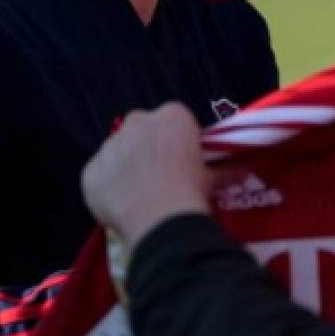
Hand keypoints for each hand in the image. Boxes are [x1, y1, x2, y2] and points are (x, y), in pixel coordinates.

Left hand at [82, 102, 210, 247]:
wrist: (161, 219)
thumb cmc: (192, 191)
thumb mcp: (213, 178)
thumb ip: (224, 170)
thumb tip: (243, 171)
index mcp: (172, 116)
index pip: (173, 120)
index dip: (177, 141)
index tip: (182, 160)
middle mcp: (137, 123)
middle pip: (140, 129)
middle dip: (147, 146)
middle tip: (160, 175)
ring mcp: (110, 146)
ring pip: (117, 151)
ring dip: (125, 166)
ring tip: (139, 194)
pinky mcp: (91, 171)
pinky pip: (98, 176)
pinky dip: (107, 187)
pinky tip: (120, 206)